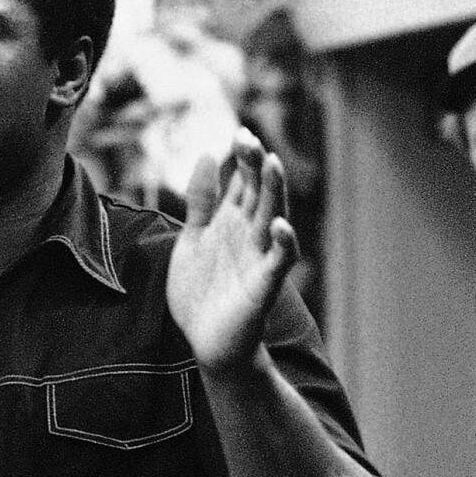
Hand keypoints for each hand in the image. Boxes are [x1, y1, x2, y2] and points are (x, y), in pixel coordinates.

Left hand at [166, 129, 298, 377]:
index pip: (242, 182)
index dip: (242, 158)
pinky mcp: (262, 286)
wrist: (206, 343)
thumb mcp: (192, 240)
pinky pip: (277, 263)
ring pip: (272, 218)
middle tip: (249, 138)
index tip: (239, 133)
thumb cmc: (201, 293)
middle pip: (258, 193)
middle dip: (255, 165)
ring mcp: (258, 258)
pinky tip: (280, 225)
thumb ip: (201, 201)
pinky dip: (283, 243)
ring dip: (274, 192)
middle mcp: (249, 235)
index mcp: (231, 222)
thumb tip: (209, 154)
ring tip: (272, 163)